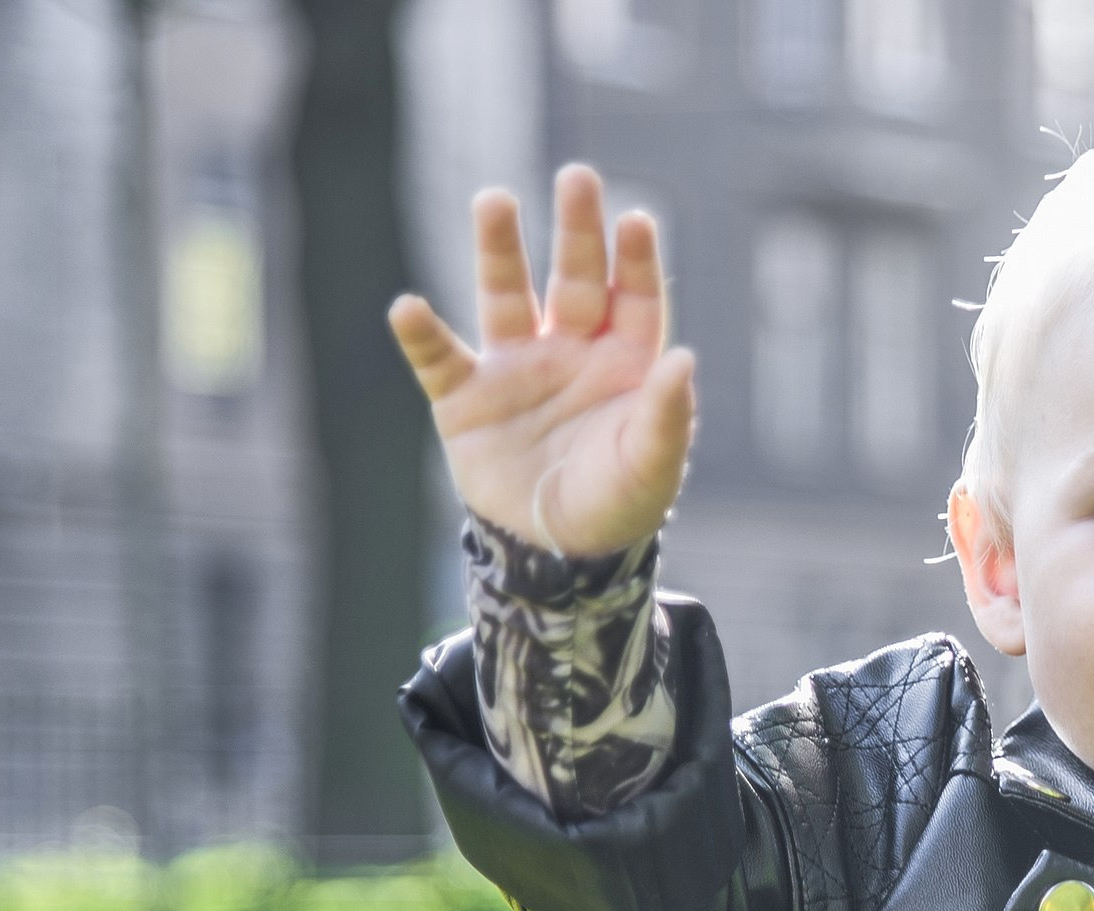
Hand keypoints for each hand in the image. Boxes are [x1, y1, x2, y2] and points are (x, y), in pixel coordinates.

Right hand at [387, 163, 695, 558]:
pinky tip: (409, 308)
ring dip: (500, 250)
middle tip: (578, 176)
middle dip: (576, 229)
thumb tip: (684, 358)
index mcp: (624, 362)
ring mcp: (516, 369)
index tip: (635, 219)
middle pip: (574, 278)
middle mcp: (570, 351)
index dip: (633, 259)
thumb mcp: (652, 465)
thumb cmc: (617, 503)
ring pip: (506, 295)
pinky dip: (422, 335)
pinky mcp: (465, 398)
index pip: (632, 297)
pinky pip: (439, 358)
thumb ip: (668, 414)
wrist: (556, 552)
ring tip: (495, 199)